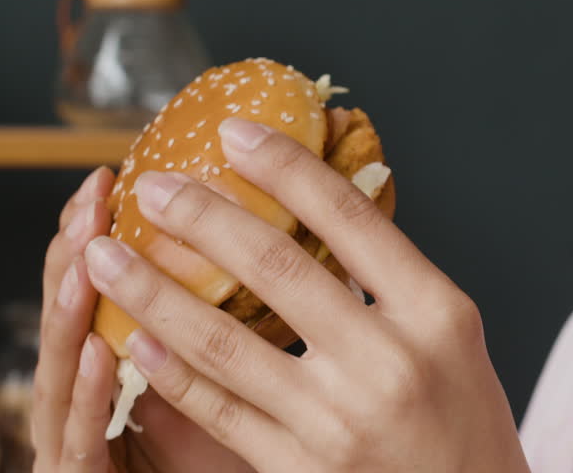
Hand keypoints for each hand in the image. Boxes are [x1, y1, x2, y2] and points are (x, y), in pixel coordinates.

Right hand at [34, 168, 255, 472]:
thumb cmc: (216, 467)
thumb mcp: (220, 398)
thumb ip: (224, 339)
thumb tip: (267, 254)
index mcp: (113, 378)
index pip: (97, 299)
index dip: (100, 242)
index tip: (113, 181)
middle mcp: (87, 406)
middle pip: (69, 322)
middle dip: (75, 256)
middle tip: (93, 198)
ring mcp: (73, 448)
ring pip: (62, 373)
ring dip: (71, 309)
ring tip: (87, 249)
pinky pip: (77, 442)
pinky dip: (89, 393)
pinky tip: (104, 346)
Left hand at [84, 118, 530, 472]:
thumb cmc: (464, 417)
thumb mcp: (451, 333)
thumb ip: (390, 278)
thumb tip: (310, 208)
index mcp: (436, 312)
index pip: (352, 219)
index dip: (288, 168)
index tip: (236, 134)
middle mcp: (389, 361)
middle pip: (277, 268)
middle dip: (202, 218)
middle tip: (152, 186)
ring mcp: (339, 421)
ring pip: (224, 342)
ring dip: (154, 291)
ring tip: (107, 256)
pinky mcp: (301, 470)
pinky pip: (218, 410)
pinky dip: (170, 371)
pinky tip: (137, 338)